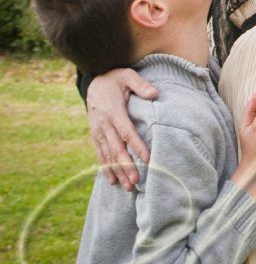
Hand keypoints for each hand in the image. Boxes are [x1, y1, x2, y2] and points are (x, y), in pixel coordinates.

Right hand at [86, 69, 157, 189]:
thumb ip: (141, 85)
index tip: (147, 159)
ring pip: (108, 155)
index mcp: (114, 111)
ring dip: (118, 171)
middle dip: (126, 166)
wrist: (93, 82)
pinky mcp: (95, 135)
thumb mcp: (127, 76)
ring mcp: (98, 131)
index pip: (127, 132)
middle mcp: (104, 124)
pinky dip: (105, 168)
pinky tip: (113, 181)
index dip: (136, 146)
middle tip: (136, 182)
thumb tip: (155, 93)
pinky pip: (100, 154)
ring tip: (128, 187)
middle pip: (117, 149)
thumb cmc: (114, 79)